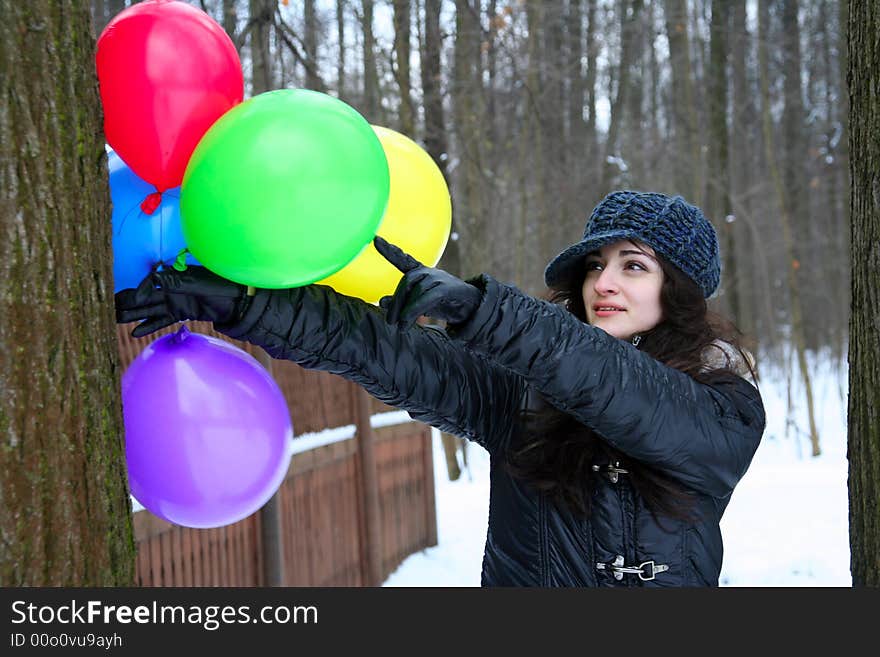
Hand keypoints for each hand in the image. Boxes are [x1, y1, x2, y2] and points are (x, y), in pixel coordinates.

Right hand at [115, 266, 248, 337]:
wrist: (237, 300)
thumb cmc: (219, 285)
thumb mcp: (195, 280)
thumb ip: (172, 281)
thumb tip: (151, 281)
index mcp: (172, 276)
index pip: (149, 282)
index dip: (140, 290)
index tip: (135, 299)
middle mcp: (170, 289)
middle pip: (143, 296)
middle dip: (126, 301)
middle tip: (105, 307)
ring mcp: (174, 302)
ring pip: (148, 309)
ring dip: (132, 314)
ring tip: (113, 318)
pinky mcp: (180, 314)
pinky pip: (161, 320)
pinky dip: (149, 326)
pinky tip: (134, 332)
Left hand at [373, 235, 480, 328]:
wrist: (472, 309)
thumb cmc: (444, 304)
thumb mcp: (419, 305)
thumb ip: (401, 303)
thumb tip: (382, 301)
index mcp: (422, 274)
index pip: (404, 260)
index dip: (391, 251)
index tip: (376, 239)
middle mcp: (430, 272)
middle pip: (407, 280)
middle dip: (397, 301)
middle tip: (390, 322)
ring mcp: (440, 278)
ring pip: (417, 290)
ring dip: (406, 311)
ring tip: (401, 327)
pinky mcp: (449, 288)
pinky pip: (428, 298)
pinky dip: (415, 310)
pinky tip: (408, 322)